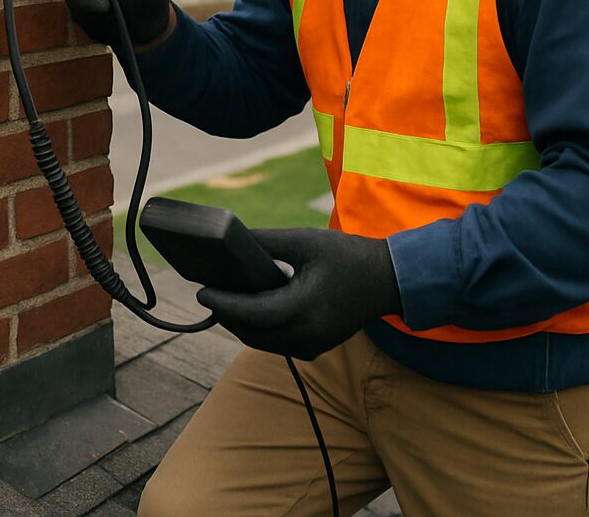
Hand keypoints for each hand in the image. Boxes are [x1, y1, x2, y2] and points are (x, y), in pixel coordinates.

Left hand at [197, 228, 401, 360]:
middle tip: (207, 292)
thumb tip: (232, 242)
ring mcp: (312, 345)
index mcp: (305, 309)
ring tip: (222, 299)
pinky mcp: (315, 346)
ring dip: (240, 324)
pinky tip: (248, 309)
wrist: (388, 280)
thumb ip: (267, 243)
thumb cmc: (348, 256)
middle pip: (252, 333)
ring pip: (262, 342)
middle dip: (226, 314)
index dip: (223, 304)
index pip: (252, 314)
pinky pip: (276, 343)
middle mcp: (307, 335)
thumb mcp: (305, 241)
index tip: (201, 291)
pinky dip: (258, 329)